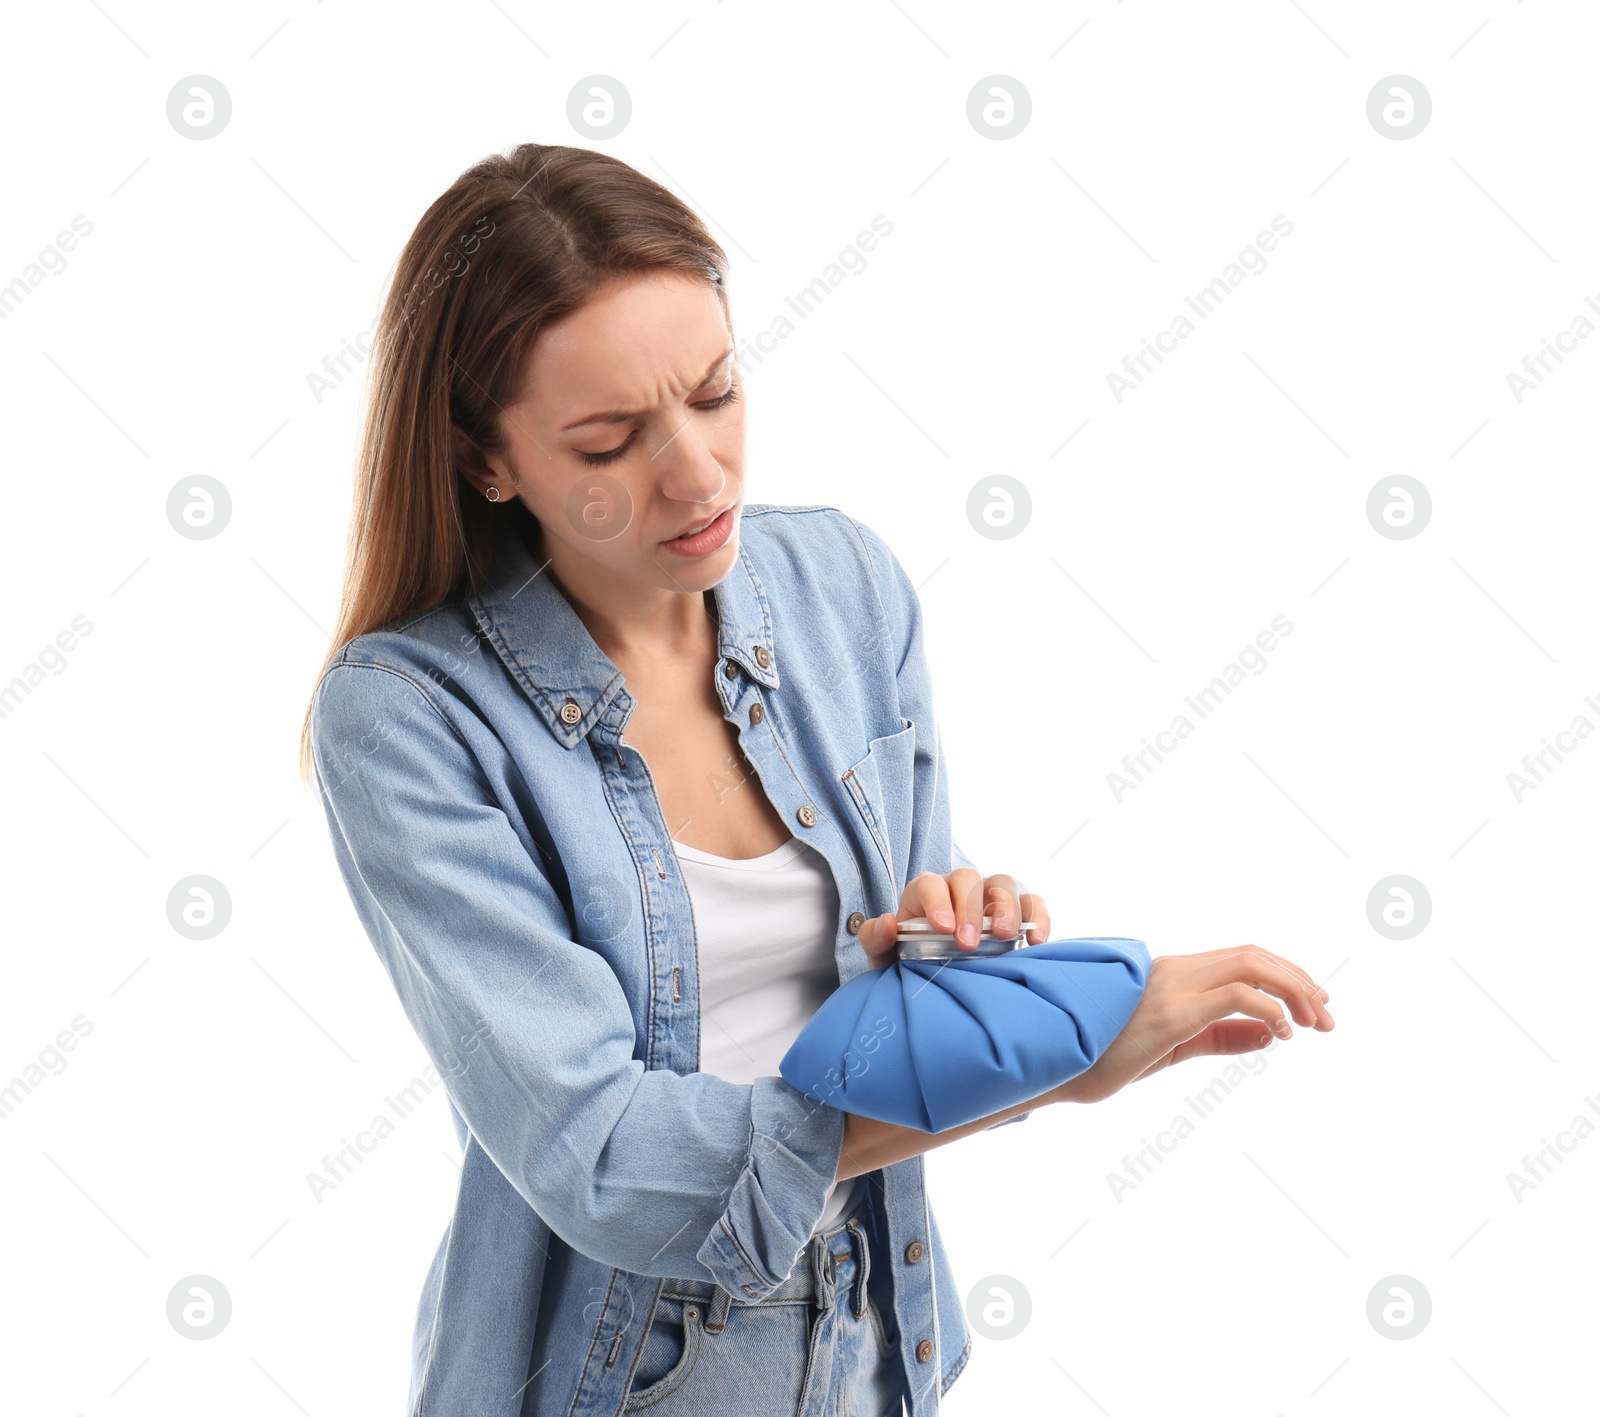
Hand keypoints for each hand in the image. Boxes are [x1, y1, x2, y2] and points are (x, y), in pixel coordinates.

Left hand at [857, 869, 1050, 962]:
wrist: (939, 986)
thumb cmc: (911, 966)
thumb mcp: (887, 959)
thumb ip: (877, 941)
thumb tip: (887, 922)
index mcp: (924, 894)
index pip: (929, 883)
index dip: (937, 901)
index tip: (942, 928)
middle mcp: (958, 889)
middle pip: (968, 878)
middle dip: (970, 908)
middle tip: (969, 944)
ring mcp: (990, 899)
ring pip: (1003, 884)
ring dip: (1006, 907)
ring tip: (1006, 936)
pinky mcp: (1017, 915)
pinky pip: (1032, 904)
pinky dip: (1038, 916)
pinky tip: (1036, 941)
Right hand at [1051, 945, 1335, 1104]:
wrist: (1054, 1066)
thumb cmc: (1103, 1057)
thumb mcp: (1175, 1047)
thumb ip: (1221, 1036)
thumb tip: (1271, 1033)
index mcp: (1172, 973)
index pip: (1242, 957)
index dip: (1286, 974)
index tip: (1314, 1004)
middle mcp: (1174, 970)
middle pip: (1254, 954)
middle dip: (1300, 981)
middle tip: (1328, 1016)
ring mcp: (1171, 987)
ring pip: (1250, 965)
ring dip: (1293, 991)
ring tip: (1315, 1023)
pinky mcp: (1170, 1012)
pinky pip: (1234, 996)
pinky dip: (1269, 1008)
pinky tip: (1282, 1033)